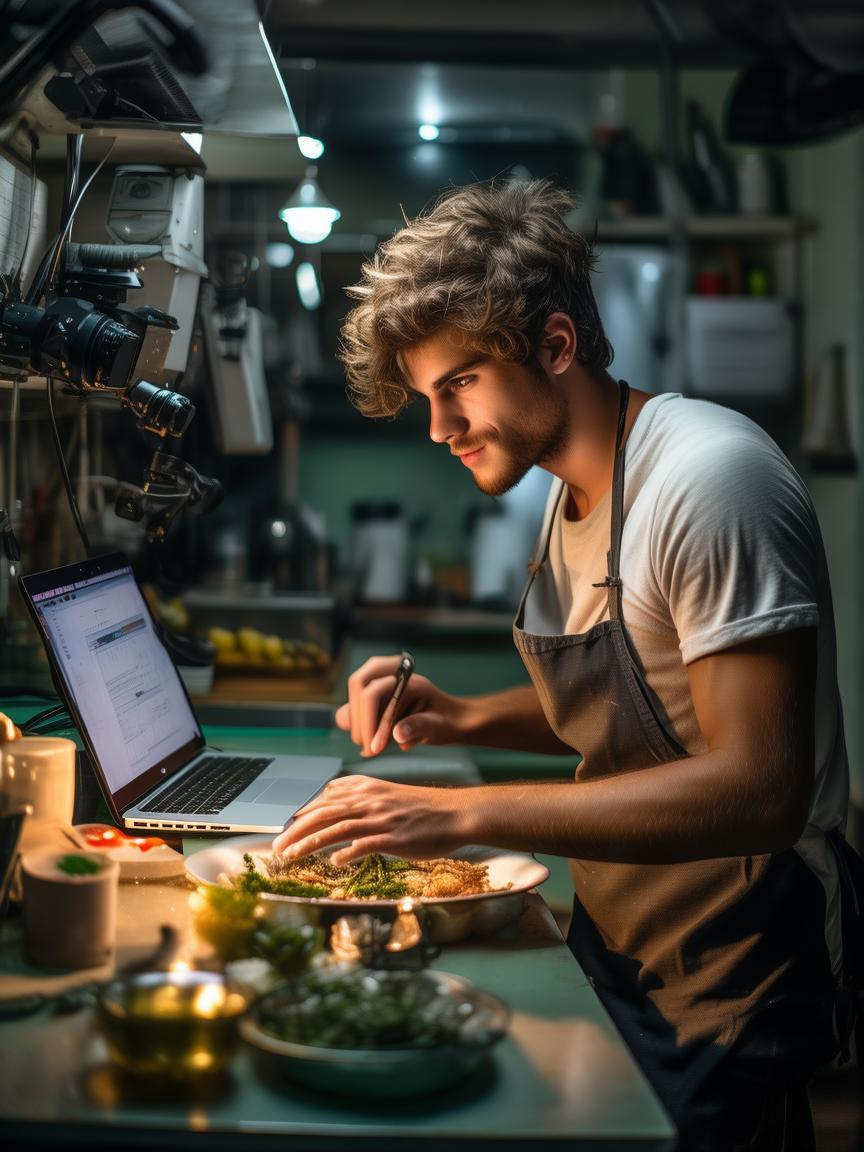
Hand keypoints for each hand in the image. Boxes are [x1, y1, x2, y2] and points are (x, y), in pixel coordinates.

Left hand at [271, 775, 472, 864]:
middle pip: (323, 813)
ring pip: (336, 828)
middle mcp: (370, 800)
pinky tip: (335, 863)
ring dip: (309, 842)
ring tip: (291, 855)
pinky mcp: (394, 837)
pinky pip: (365, 844)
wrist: (456, 813)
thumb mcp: (387, 792)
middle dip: (295, 830)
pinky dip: (347, 853)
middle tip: (276, 847)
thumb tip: (330, 796)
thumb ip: (359, 794)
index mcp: (367, 788)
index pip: (324, 799)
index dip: (301, 815)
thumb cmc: (422, 807)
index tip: (284, 829)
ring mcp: (381, 819)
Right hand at [335, 654, 466, 756]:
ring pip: (354, 698)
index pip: (376, 690)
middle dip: (359, 721)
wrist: (451, 719)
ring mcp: (380, 682)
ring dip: (357, 725)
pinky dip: (359, 725)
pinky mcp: (374, 696)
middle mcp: (391, 673)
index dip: (370, 720)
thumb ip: (419, 726)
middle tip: (369, 749)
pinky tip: (371, 741)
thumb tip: (397, 734)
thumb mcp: (439, 725)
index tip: (373, 748)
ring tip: (372, 748)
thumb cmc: (447, 720)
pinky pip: (355, 707)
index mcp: (408, 678)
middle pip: (357, 686)